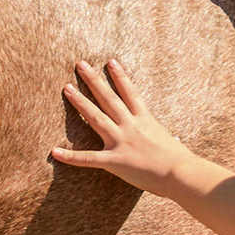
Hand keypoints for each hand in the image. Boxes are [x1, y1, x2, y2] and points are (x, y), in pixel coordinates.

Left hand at [51, 60, 192, 197]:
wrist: (180, 172)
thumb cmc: (179, 159)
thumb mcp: (172, 141)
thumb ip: (167, 138)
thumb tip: (175, 140)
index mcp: (146, 119)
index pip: (130, 92)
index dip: (120, 76)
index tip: (110, 62)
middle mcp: (131, 125)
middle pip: (109, 98)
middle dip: (94, 80)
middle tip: (81, 65)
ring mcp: (121, 141)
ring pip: (96, 117)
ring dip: (80, 102)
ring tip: (67, 88)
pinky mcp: (115, 160)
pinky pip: (88, 158)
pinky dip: (70, 156)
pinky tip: (55, 151)